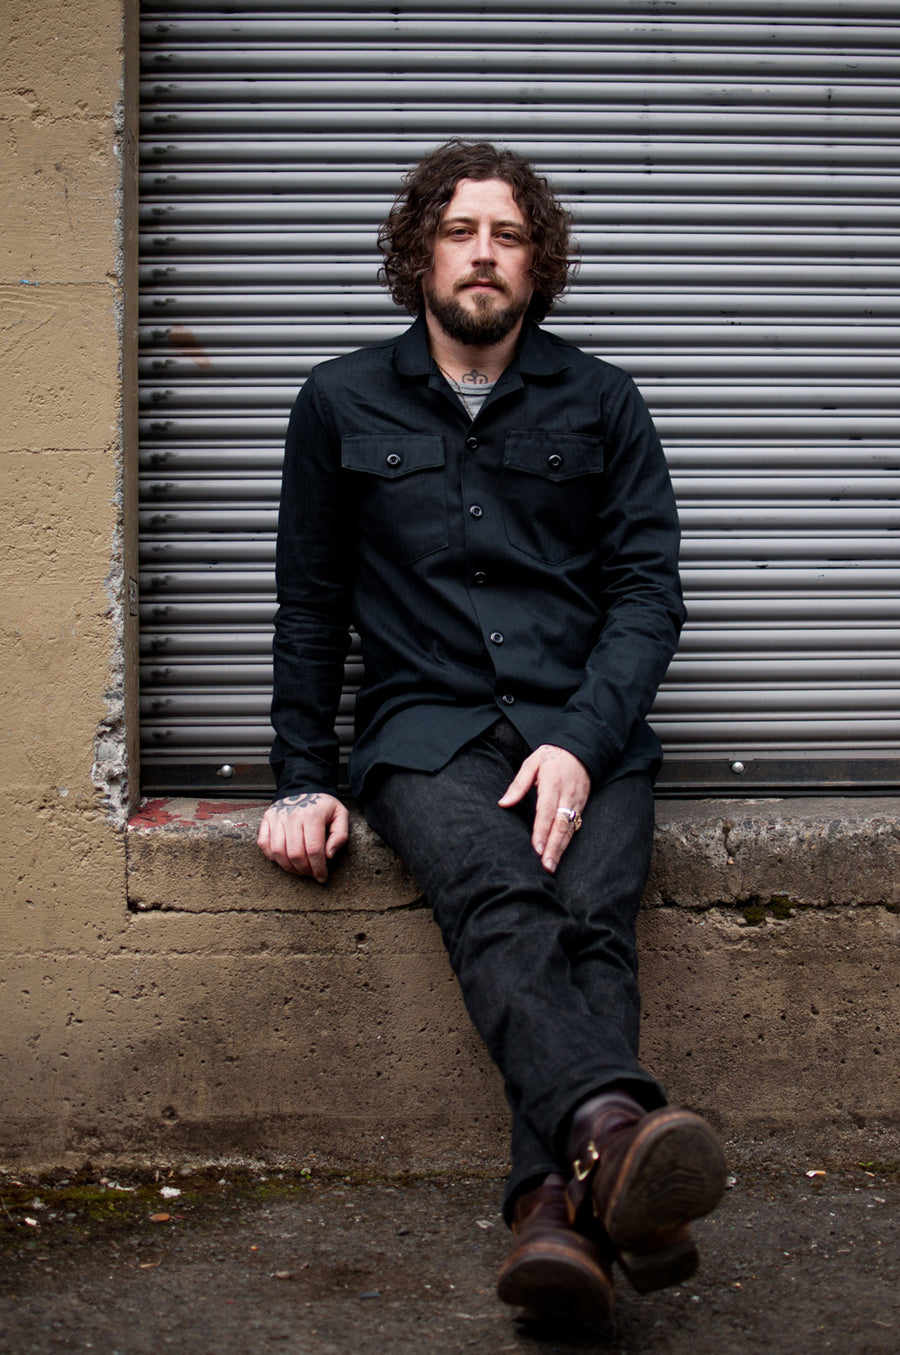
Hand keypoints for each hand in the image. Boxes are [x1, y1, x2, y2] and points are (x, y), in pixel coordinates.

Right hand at [257, 792, 348, 882]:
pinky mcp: (267, 819)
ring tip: (299, 869)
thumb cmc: (323, 806)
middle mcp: (292, 816)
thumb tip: (329, 855)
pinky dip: (272, 857)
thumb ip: (340, 835)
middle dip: (304, 870)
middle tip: (311, 874)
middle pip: (295, 854)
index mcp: (312, 815)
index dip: (318, 868)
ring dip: (289, 867)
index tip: (322, 877)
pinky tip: (284, 860)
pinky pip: (264, 844)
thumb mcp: (340, 815)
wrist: (304, 788)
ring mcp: (277, 817)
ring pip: (278, 851)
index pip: (314, 849)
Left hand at [498, 744, 589, 873]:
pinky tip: (559, 854)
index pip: (546, 811)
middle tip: (546, 866)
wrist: (581, 750)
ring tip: (551, 866)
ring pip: (569, 829)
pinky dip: (567, 842)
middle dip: (553, 847)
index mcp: (552, 783)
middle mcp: (567, 795)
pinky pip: (574, 827)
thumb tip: (503, 803)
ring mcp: (577, 802)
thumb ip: (519, 784)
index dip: (542, 831)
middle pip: (560, 825)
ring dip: (560, 849)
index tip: (536, 848)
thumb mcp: (532, 763)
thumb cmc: (552, 756)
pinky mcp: (582, 806)